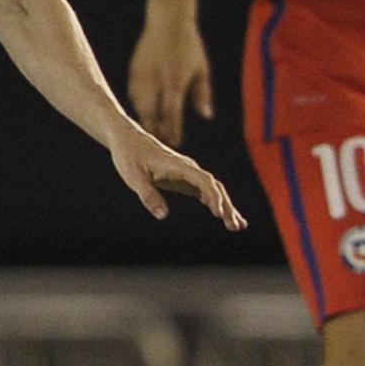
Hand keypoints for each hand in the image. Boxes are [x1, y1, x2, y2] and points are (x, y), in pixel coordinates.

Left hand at [107, 124, 244, 228]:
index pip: (204, 181)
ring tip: (237, 226)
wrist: (127, 139)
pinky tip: (222, 215)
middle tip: (236, 226)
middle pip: (214, 187)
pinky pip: (204, 191)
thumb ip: (148, 195)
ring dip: (225, 206)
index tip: (219, 214)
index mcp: (179, 166)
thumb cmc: (129, 156)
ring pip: (213, 190)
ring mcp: (188, 174)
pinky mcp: (183, 179)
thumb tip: (163, 216)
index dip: (214, 197)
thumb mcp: (133, 177)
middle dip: (226, 206)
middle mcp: (188, 169)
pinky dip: (215, 203)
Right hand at [127, 13, 212, 146]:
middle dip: (154, 129)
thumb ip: (202, 94)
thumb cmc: (189, 46)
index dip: (172, 130)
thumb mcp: (201, 69)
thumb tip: (206, 116)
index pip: (171, 113)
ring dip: (145, 118)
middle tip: (159, 143)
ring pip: (139, 105)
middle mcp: (156, 80)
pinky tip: (144, 112)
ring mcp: (142, 75)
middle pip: (151, 113)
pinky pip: (134, 94)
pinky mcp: (134, 71)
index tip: (174, 143)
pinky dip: (139, 105)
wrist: (167, 22)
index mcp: (175, 81)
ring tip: (151, 130)